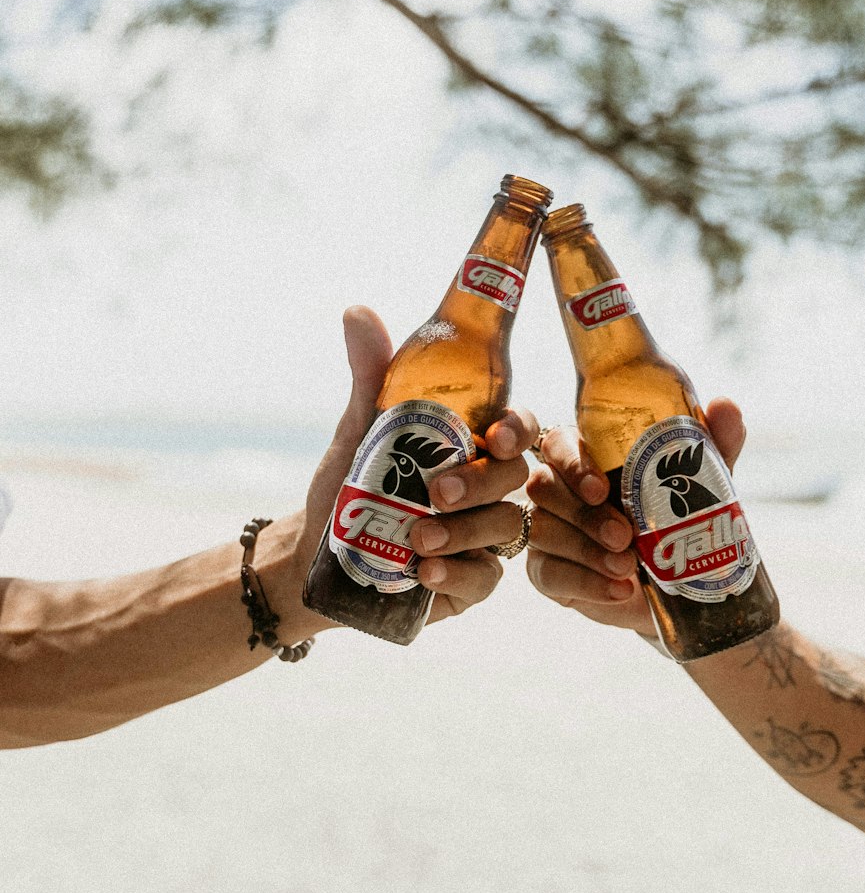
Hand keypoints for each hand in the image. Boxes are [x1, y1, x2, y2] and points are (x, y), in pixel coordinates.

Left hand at [299, 306, 538, 624]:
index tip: (493, 436)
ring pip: (503, 528)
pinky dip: (459, 575)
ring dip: (463, 533)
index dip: (516, 429)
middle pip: (514, 478)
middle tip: (437, 492)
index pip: (515, 429)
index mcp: (471, 444)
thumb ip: (371, 377)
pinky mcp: (472, 580)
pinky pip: (485, 578)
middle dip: (480, 483)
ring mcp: (483, 535)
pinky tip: (428, 573)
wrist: (320, 556)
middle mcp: (486, 487)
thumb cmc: (350, 486)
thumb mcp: (358, 431)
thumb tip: (358, 312)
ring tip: (418, 540)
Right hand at [524, 401, 746, 634]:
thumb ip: (711, 444)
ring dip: (586, 551)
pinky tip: (619, 590)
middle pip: (542, 487)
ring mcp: (546, 530)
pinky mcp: (546, 573)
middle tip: (624, 535)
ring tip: (627, 567)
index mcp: (584, 456)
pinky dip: (586, 584)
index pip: (556, 443)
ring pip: (543, 531)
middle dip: (583, 514)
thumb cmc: (677, 519)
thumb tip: (723, 405)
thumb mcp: (701, 483)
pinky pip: (548, 575)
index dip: (571, 463)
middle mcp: (557, 489)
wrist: (676, 585)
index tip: (602, 488)